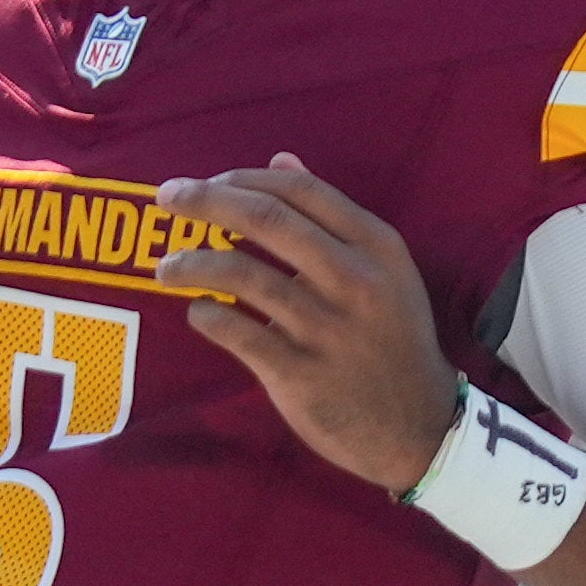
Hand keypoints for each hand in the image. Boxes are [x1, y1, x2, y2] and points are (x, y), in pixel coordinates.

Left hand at [152, 156, 457, 490]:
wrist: (419, 427)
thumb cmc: (392, 340)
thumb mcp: (384, 269)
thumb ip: (331, 216)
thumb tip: (281, 157)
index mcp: (375, 246)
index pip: (301, 190)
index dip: (245, 177)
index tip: (209, 182)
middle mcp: (353, 280)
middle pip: (265, 218)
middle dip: (206, 200)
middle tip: (167, 197)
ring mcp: (326, 329)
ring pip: (242, 274)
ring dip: (192, 263)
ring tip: (166, 268)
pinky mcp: (300, 374)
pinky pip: (238, 333)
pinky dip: (207, 316)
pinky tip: (197, 312)